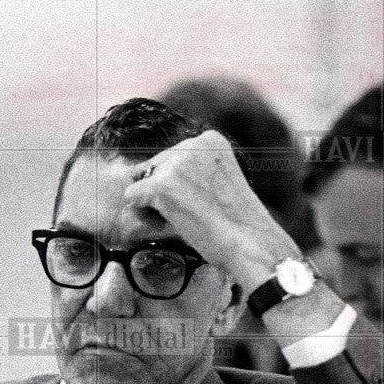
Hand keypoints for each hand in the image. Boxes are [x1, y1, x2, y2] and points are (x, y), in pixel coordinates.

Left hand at [123, 130, 299, 295]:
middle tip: (196, 213)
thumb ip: (194, 170)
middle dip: (165, 192)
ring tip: (187, 219)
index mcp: (210, 139)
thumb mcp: (220, 180)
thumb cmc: (237, 223)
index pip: (173, 156)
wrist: (250, 244)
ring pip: (143, 180)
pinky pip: (132, 196)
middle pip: (155, 166)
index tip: (204, 201)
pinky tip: (169, 223)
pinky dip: (144, 213)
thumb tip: (146, 172)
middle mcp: (192, 144)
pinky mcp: (161, 186)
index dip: (180, 184)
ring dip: (156, 203)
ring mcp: (175, 164)